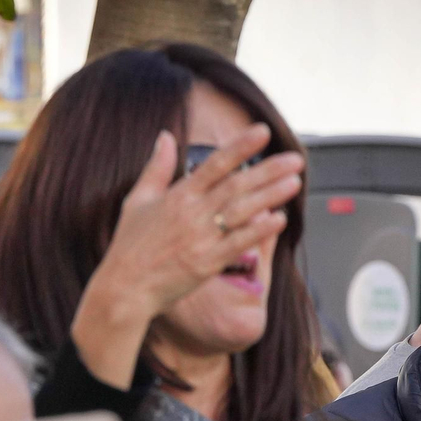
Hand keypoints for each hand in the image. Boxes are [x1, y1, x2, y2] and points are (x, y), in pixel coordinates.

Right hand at [71, 126, 303, 387]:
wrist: (124, 288)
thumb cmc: (129, 245)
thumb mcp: (137, 199)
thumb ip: (156, 167)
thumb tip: (165, 136)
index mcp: (178, 195)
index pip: (215, 163)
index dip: (241, 146)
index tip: (263, 132)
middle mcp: (192, 213)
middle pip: (237, 185)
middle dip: (269, 170)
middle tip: (295, 158)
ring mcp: (201, 238)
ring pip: (243, 211)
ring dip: (271, 195)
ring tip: (295, 182)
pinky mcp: (207, 263)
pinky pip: (239, 243)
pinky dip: (260, 231)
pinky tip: (280, 219)